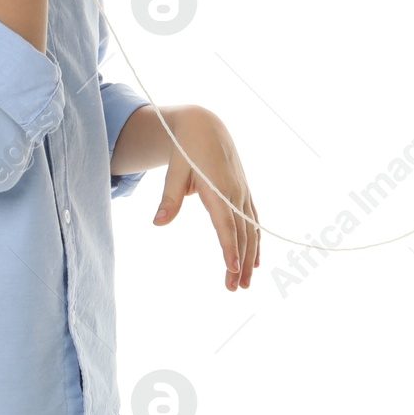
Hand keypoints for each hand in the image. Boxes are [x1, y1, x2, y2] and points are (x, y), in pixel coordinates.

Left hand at [153, 108, 259, 291]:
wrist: (205, 125)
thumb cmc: (186, 148)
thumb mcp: (174, 170)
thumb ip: (169, 198)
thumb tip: (158, 224)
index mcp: (217, 187)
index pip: (225, 223)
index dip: (229, 246)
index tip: (231, 269)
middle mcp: (234, 192)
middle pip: (242, 233)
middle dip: (240, 262)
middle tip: (235, 289)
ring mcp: (242, 192)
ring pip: (251, 229)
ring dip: (250, 257)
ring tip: (245, 282)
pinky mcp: (243, 192)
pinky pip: (254, 220)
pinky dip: (256, 241)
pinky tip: (255, 260)